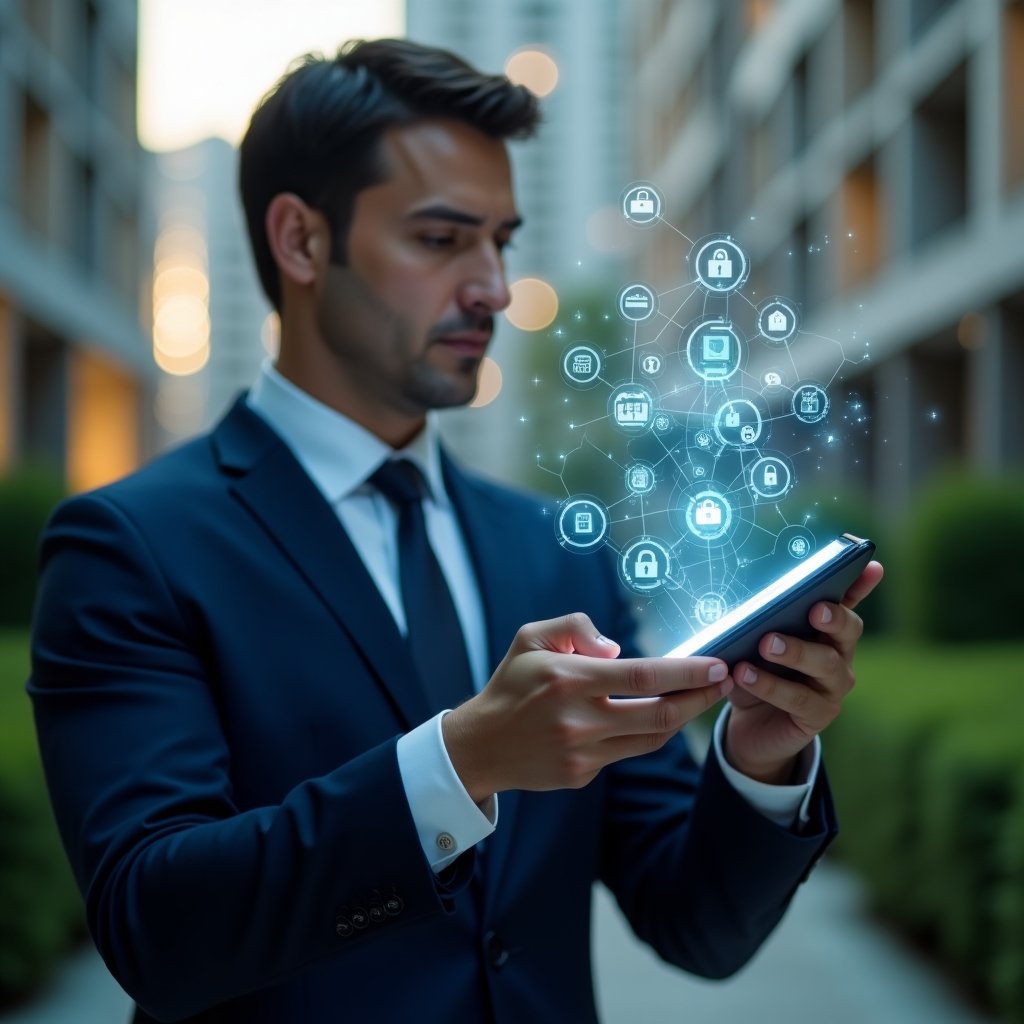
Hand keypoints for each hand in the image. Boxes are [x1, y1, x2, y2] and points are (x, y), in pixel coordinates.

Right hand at [442, 612, 732, 801]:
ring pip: (651, 737)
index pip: (642, 676)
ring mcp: (582, 751)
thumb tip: (617, 649)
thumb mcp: (530, 637)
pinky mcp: (582, 774)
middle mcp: (579, 718)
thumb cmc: (511, 683)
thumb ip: (574, 626)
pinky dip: (648, 734)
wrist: (480, 745)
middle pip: (660, 713)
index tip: (717, 665)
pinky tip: (658, 718)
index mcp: (568, 678)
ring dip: (683, 718)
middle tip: (724, 683)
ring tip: (700, 699)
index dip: (687, 672)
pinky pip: (627, 752)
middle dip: (701, 698)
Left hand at [723, 561, 884, 783]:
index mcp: (826, 629)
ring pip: (826, 664)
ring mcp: (833, 687)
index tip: (870, 566)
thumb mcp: (752, 640)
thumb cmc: (757, 669)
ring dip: (796, 652)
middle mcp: (838, 655)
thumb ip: (758, 618)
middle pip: (848, 630)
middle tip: (814, 609)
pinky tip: (744, 674)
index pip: (847, 601)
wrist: (750, 725)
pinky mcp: (818, 715)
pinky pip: (799, 699)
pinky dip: (770, 685)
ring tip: (765, 643)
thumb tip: (745, 591)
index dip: (861, 584)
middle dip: (834, 618)